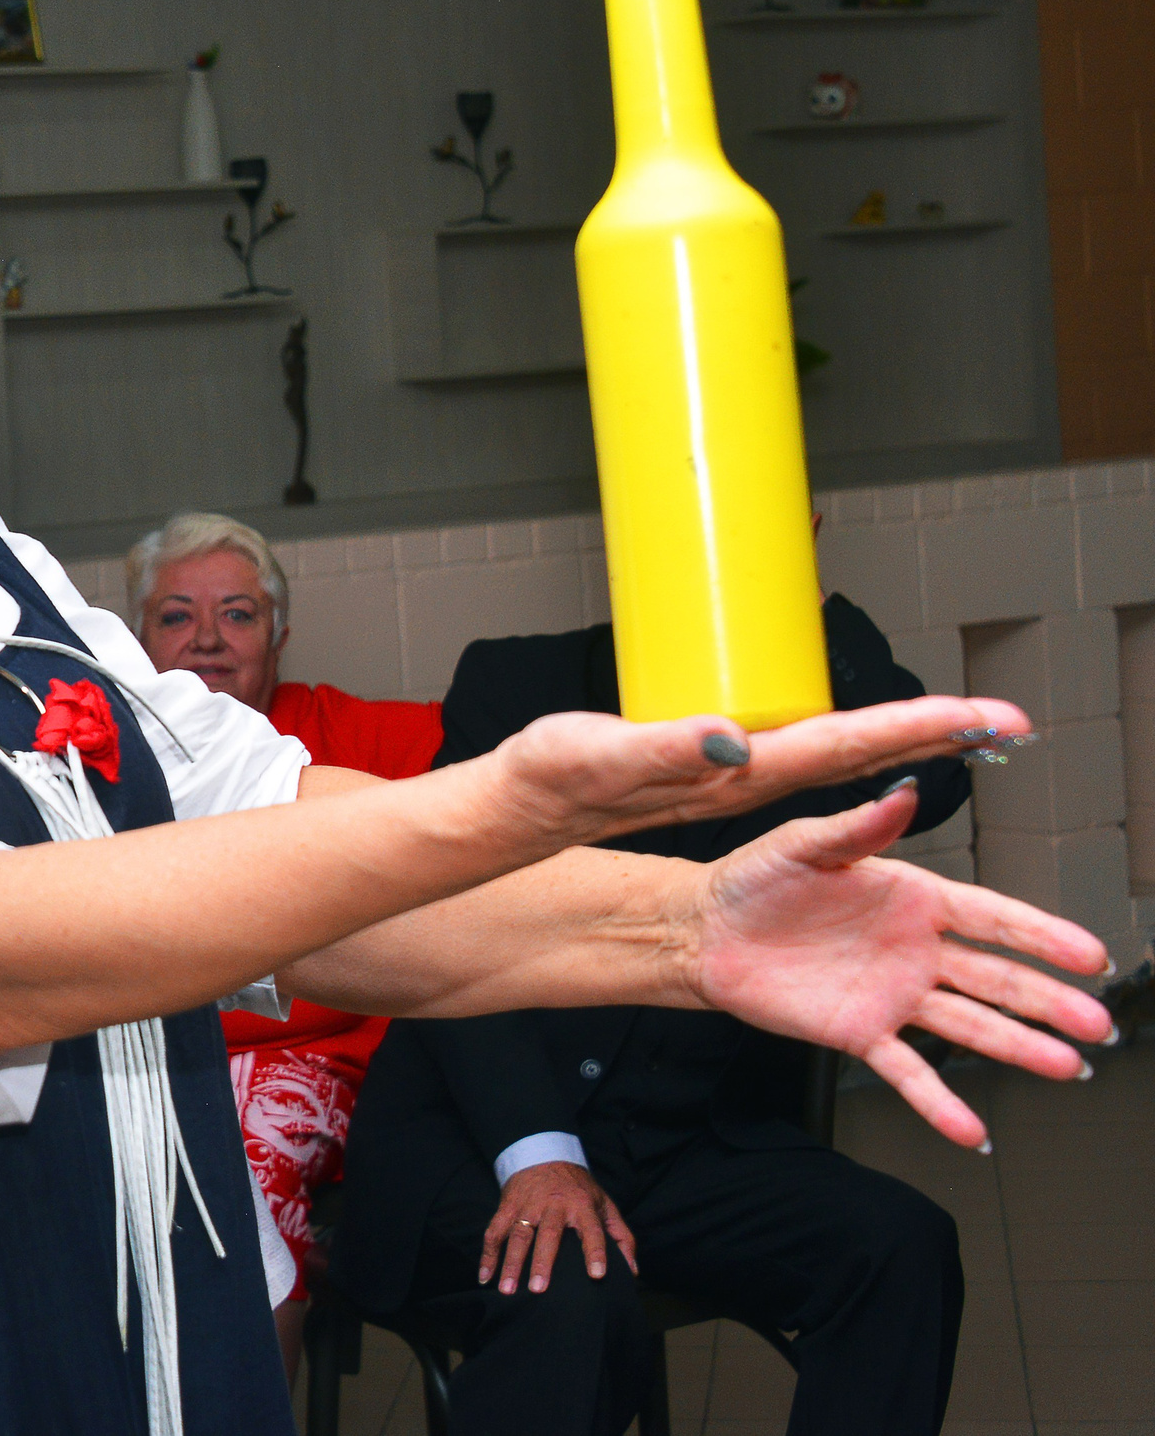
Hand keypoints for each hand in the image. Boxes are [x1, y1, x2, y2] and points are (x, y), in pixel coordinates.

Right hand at [479, 1162, 635, 1294]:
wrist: (544, 1154)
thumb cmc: (579, 1189)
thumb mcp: (605, 1205)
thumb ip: (621, 1237)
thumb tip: (631, 1272)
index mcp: (582, 1206)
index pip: (591, 1230)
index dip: (595, 1252)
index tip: (597, 1275)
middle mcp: (553, 1205)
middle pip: (547, 1234)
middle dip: (541, 1261)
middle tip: (538, 1289)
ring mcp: (527, 1205)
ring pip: (517, 1234)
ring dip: (511, 1262)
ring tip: (507, 1289)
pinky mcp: (507, 1206)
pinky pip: (494, 1231)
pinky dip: (488, 1255)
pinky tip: (485, 1277)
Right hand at [488, 693, 1033, 854]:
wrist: (522, 808)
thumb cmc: (553, 779)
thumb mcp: (600, 755)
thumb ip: (665, 747)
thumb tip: (735, 740)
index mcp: (737, 773)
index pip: (849, 747)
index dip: (918, 728)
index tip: (983, 720)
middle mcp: (750, 776)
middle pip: (864, 754)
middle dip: (935, 733)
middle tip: (1005, 719)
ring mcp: (739, 774)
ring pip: (841, 753)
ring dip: (902, 737)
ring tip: (959, 721)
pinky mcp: (719, 767)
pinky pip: (801, 750)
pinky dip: (848, 738)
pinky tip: (866, 730)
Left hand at [688, 779, 1113, 1146]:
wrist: (705, 930)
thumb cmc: (754, 880)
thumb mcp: (804, 844)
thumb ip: (860, 826)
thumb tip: (903, 791)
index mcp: (912, 898)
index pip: (992, 917)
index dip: (1041, 935)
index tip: (1088, 954)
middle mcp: (914, 950)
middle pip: (996, 978)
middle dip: (1049, 1000)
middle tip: (1096, 1020)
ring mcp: (893, 996)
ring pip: (970, 1025)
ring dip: (1020, 1047)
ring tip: (1068, 1066)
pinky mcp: (860, 1033)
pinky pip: (907, 1072)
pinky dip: (939, 1104)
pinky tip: (971, 1130)